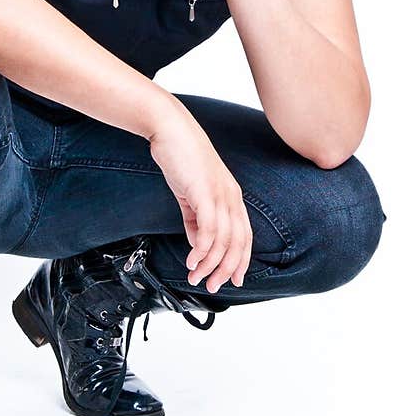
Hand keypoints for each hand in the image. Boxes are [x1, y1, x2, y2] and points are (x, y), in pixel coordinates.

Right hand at [147, 105, 252, 292]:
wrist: (170, 130)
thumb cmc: (181, 156)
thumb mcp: (192, 193)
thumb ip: (195, 219)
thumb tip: (197, 244)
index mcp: (232, 197)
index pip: (244, 236)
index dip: (241, 261)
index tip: (233, 280)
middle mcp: (231, 197)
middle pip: (238, 243)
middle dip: (226, 269)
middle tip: (212, 286)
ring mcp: (220, 195)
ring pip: (223, 241)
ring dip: (210, 264)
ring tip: (196, 276)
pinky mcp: (205, 193)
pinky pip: (208, 230)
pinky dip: (201, 250)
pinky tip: (191, 260)